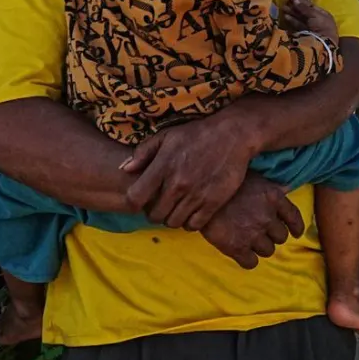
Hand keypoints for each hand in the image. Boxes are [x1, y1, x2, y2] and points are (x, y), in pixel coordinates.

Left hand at [122, 114, 255, 229]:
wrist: (232, 135)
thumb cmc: (196, 134)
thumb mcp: (167, 136)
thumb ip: (143, 152)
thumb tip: (125, 169)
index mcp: (162, 167)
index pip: (135, 198)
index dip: (134, 202)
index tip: (142, 199)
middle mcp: (177, 184)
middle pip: (154, 216)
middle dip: (155, 212)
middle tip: (163, 203)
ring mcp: (196, 194)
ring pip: (173, 222)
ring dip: (172, 217)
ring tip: (177, 207)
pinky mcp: (213, 202)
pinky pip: (194, 225)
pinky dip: (190, 222)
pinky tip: (192, 210)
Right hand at [199, 175, 304, 268]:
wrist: (199, 194)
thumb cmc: (226, 182)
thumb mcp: (253, 178)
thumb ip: (271, 186)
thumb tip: (286, 189)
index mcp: (274, 198)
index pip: (294, 218)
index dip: (296, 228)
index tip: (295, 233)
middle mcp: (267, 217)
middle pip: (281, 237)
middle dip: (272, 235)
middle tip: (260, 231)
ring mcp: (253, 234)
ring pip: (268, 251)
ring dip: (260, 247)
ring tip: (248, 239)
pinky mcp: (237, 248)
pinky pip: (251, 263)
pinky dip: (247, 260)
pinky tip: (241, 252)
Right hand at [283, 0, 338, 42]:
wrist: (323, 44)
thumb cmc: (322, 26)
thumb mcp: (314, 14)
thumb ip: (304, 7)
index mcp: (324, 15)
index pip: (312, 6)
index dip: (302, 2)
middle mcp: (318, 21)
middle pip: (305, 13)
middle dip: (295, 8)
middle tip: (285, 3)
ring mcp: (312, 28)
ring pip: (301, 19)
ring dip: (292, 14)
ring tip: (283, 9)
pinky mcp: (305, 34)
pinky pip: (298, 26)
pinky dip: (292, 21)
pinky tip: (286, 16)